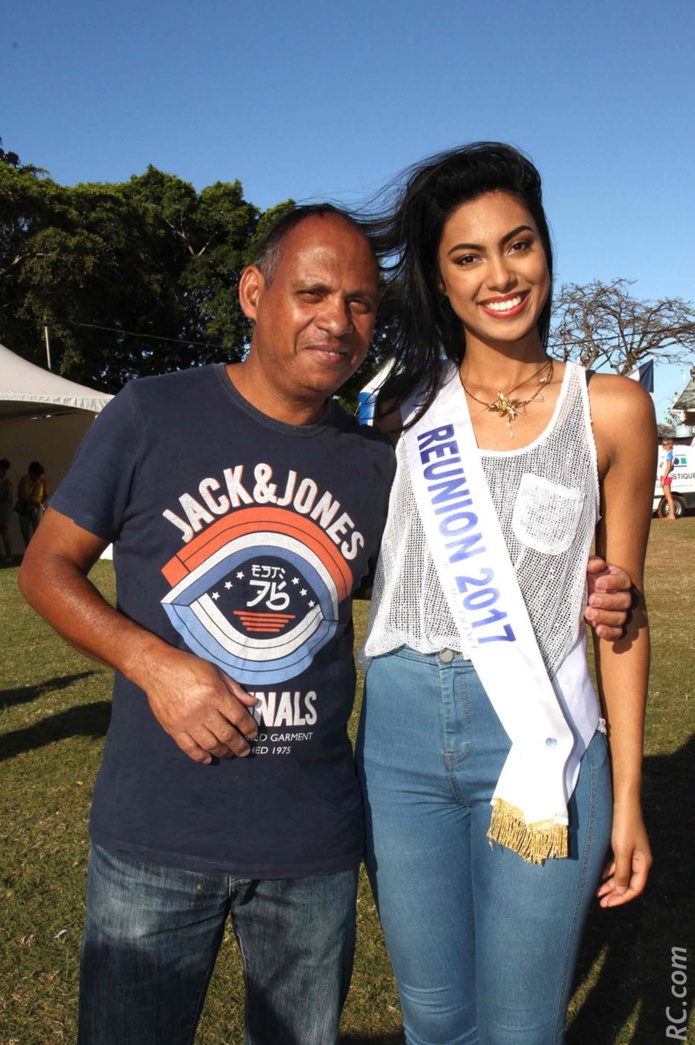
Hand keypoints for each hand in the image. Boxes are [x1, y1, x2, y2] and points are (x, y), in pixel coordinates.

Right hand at [139, 646, 258, 763]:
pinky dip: (200, 756)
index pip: (238, 716)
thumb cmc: (188, 667)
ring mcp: (186, 721)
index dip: (249, 728)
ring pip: (210, 744)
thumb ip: (234, 689)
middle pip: (226, 734)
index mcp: (214, 693)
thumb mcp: (215, 671)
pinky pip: (189, 748)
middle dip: (239, 745)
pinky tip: (209, 758)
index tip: (253, 734)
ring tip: (229, 754)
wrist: (157, 669)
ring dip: (223, 752)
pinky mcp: (173, 728)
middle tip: (245, 751)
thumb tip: (252, 703)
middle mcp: (202, 709)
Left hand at [584, 558, 631, 639]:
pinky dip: (609, 633)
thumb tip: (597, 566)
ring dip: (605, 617)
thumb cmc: (587, 578)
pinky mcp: (614, 627)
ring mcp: (620, 613)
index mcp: (619, 580)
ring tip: (589, 613)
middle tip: (592, 600)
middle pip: (624, 601)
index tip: (598, 583)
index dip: (612, 582)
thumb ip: (592, 564)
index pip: (622, 581)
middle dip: (608, 601)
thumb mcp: (587, 569)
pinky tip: (598, 630)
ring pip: (621, 617)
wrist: (582, 593)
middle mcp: (623, 597)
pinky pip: (618, 633)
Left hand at [596, 802, 651, 907]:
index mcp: (643, 863)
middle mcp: (640, 860)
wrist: (623, 803)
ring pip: (621, 874)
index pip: (635, 888)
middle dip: (614, 894)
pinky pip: (616, 864)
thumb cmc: (623, 827)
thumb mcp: (622, 852)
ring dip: (609, 884)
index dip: (622, 898)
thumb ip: (622, 873)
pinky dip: (608, 872)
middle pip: (628, 883)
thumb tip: (622, 892)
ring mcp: (632, 852)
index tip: (607, 904)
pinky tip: (598, 876)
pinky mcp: (624, 845)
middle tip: (601, 903)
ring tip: (597, 893)